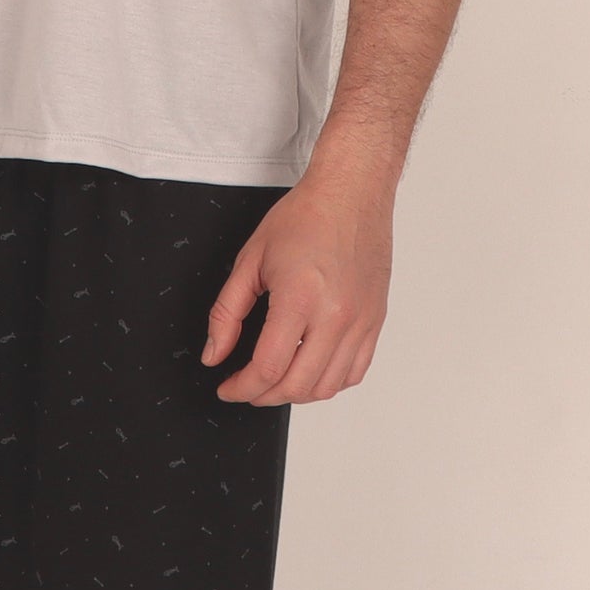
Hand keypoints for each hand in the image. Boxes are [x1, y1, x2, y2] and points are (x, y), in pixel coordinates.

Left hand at [202, 175, 392, 404]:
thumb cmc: (303, 218)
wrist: (350, 194)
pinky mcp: (375, 321)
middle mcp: (336, 316)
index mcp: (300, 298)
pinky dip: (329, 382)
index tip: (227, 387)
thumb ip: (227, 313)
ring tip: (274, 380)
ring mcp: (361, 322)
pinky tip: (308, 370)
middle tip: (245, 387)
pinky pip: (355, 372)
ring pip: (328, 387)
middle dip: (263, 395)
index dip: (241, 387)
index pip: (268, 367)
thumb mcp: (250, 260)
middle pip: (298, 386)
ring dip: (296, 393)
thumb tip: (214, 354)